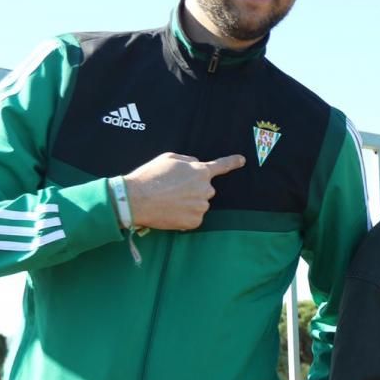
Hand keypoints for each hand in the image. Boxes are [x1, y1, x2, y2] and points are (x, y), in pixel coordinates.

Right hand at [124, 152, 243, 229]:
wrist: (136, 199)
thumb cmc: (150, 177)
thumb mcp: (168, 158)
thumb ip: (187, 161)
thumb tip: (195, 165)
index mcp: (200, 171)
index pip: (221, 166)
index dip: (232, 162)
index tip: (242, 160)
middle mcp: (206, 189)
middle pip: (206, 189)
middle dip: (194, 190)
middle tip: (173, 190)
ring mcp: (201, 206)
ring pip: (199, 204)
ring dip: (188, 203)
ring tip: (168, 201)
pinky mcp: (195, 221)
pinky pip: (193, 218)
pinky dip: (184, 217)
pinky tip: (170, 212)